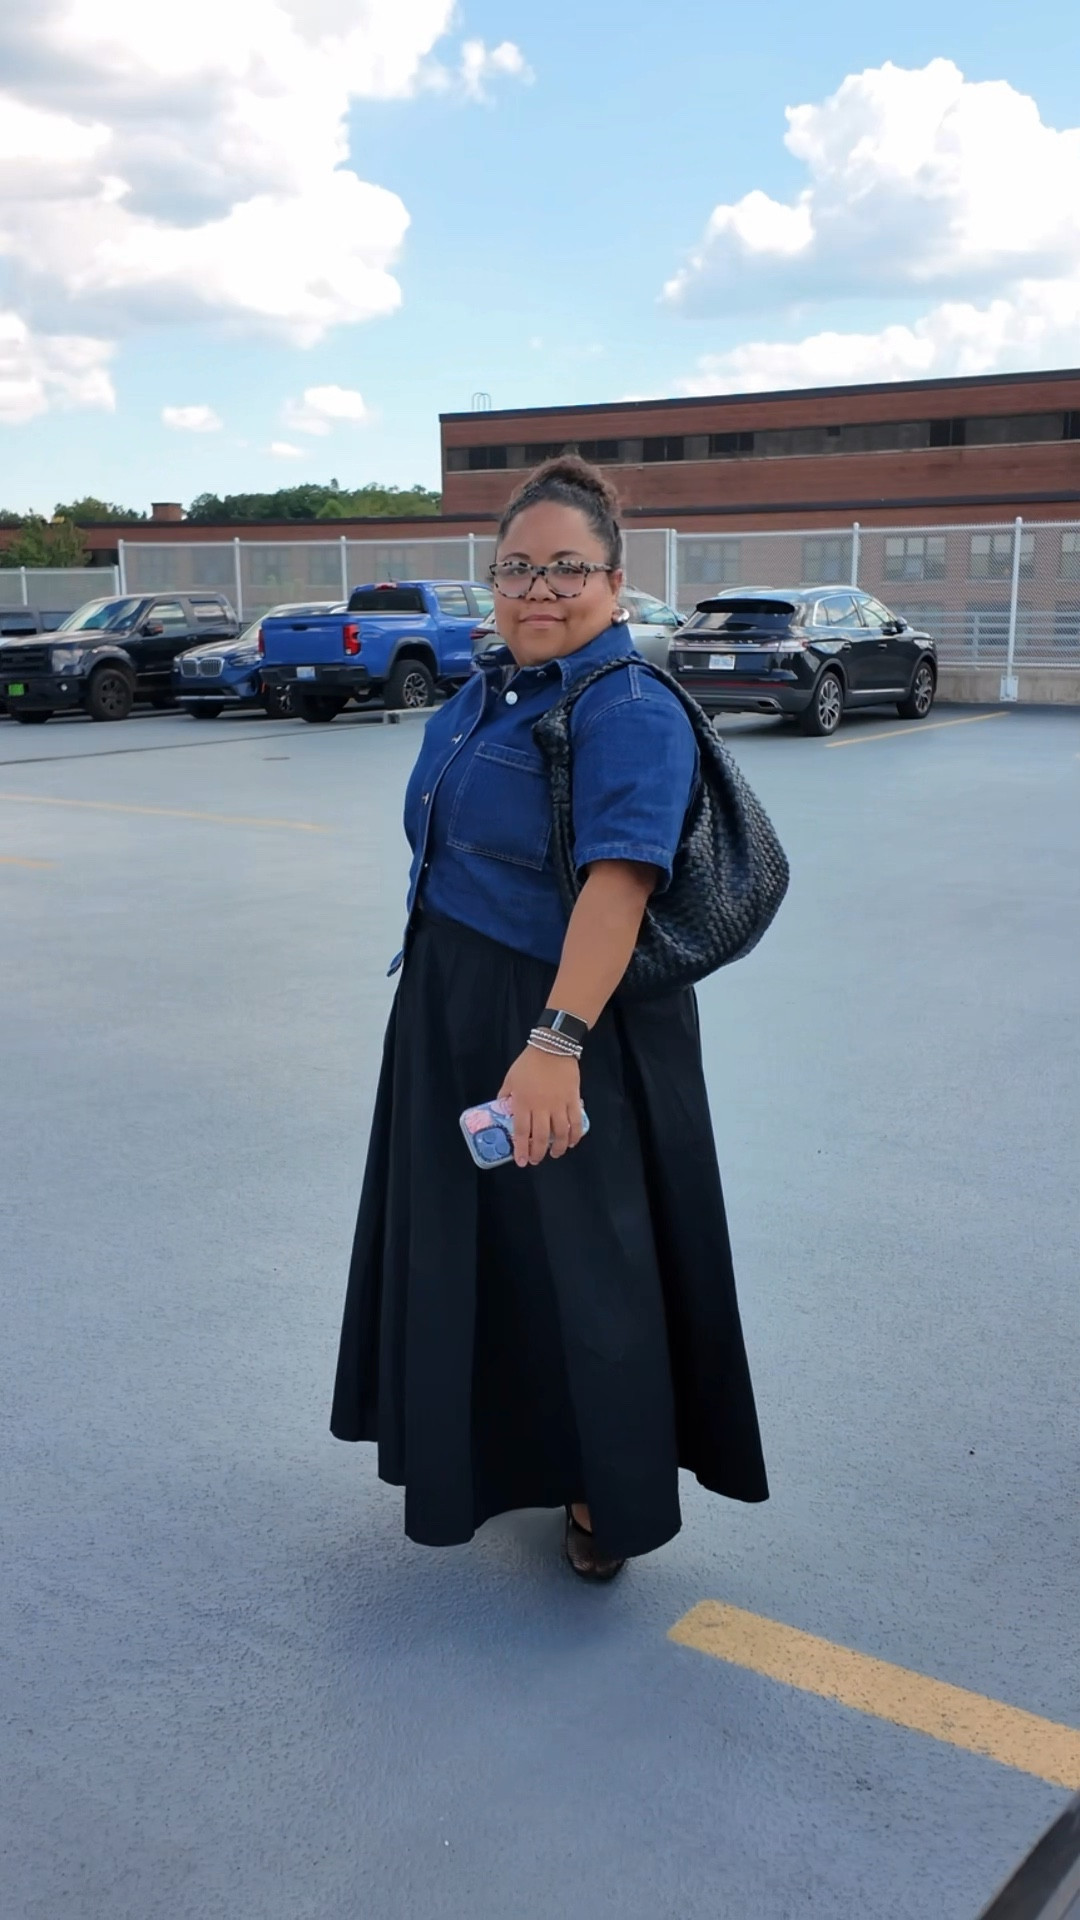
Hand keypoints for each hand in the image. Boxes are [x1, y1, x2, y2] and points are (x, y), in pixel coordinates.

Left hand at [499, 1047, 584, 1167]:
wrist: (553, 1047)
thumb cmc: (528, 1063)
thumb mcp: (510, 1079)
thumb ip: (505, 1096)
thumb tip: (502, 1109)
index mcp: (523, 1102)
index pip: (522, 1131)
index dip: (521, 1149)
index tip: (521, 1161)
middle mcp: (541, 1107)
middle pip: (541, 1137)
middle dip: (538, 1153)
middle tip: (536, 1160)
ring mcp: (559, 1104)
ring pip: (561, 1133)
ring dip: (558, 1148)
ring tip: (555, 1154)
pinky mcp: (573, 1100)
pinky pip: (576, 1122)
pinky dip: (575, 1135)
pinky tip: (572, 1142)